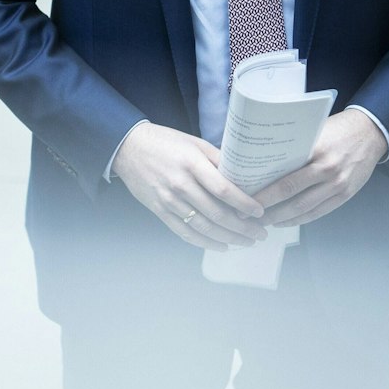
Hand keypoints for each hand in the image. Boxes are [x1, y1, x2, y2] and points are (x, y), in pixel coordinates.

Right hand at [111, 123, 266, 250]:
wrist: (128, 148)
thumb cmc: (165, 142)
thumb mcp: (194, 143)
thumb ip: (218, 160)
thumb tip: (244, 177)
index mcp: (191, 164)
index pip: (223, 189)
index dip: (244, 204)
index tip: (260, 212)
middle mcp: (180, 184)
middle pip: (216, 213)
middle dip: (242, 227)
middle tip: (260, 234)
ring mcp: (168, 200)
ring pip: (203, 227)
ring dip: (228, 238)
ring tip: (246, 242)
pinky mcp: (160, 211)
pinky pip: (185, 232)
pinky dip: (205, 242)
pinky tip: (222, 246)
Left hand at [253, 108, 385, 226]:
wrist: (371, 132)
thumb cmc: (337, 128)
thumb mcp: (313, 132)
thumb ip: (293, 147)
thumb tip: (261, 161)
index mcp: (316, 152)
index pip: (285, 179)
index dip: (264, 195)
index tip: (246, 200)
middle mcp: (328, 170)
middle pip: (292, 196)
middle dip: (268, 210)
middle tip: (248, 216)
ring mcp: (338, 185)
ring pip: (305, 208)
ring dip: (282, 218)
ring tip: (263, 222)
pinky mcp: (345, 194)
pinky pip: (319, 212)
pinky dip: (301, 219)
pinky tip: (285, 221)